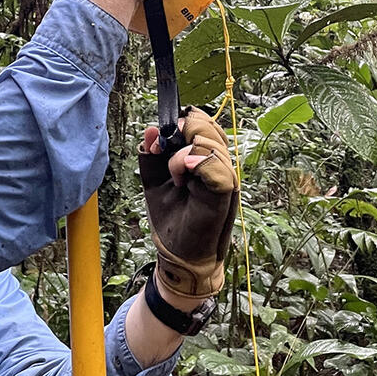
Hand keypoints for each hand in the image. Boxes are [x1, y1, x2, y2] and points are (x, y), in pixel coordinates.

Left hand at [138, 108, 236, 298]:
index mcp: (202, 157)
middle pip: (207, 126)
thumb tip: (152, 130)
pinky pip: (216, 165)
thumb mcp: (153, 180)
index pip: (201, 122)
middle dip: (182, 132)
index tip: (160, 139)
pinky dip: (196, 163)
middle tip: (166, 156)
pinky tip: (184, 174)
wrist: (178, 253)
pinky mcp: (225, 191)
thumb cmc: (170, 217)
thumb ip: (151, 154)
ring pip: (210, 142)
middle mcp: (216, 163)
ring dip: (183, 153)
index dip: (181, 121)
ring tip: (175, 176)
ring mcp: (223, 176)